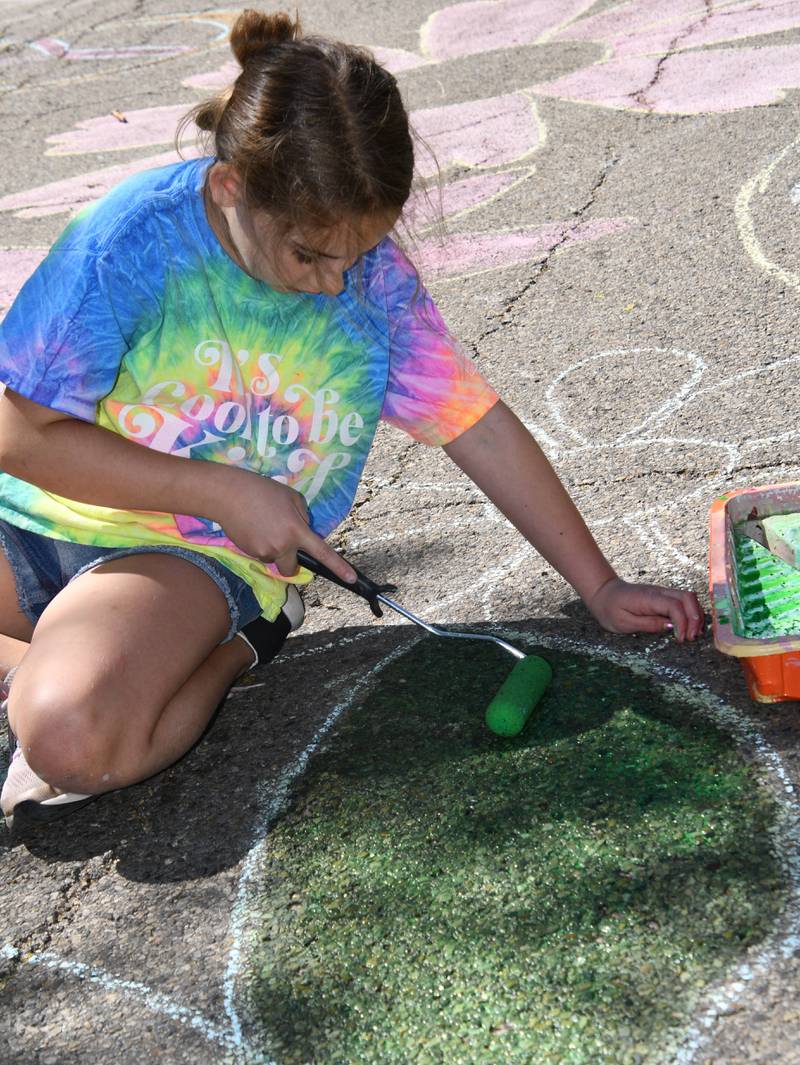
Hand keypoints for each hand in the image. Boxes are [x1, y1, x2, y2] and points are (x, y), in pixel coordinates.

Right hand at [214, 467, 355, 582]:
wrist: (228, 494)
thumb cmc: (263, 491)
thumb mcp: (293, 498)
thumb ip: (304, 518)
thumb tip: (304, 532)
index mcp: (297, 530)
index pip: (322, 553)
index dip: (339, 567)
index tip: (351, 578)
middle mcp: (282, 546)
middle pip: (292, 568)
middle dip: (291, 561)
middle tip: (283, 541)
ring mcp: (264, 552)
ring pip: (275, 559)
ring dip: (273, 548)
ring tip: (263, 524)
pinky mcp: (249, 553)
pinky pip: (261, 554)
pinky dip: (260, 545)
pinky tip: (253, 527)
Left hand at [586, 577, 703, 641]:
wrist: (603, 595)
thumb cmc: (610, 610)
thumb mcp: (624, 623)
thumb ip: (649, 624)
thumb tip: (672, 627)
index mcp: (648, 598)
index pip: (674, 606)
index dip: (683, 623)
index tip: (680, 639)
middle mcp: (658, 592)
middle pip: (688, 597)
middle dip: (694, 618)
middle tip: (691, 638)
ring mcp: (662, 592)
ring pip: (688, 598)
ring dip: (695, 615)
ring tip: (693, 634)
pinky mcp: (663, 597)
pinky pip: (683, 601)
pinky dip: (690, 613)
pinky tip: (689, 627)